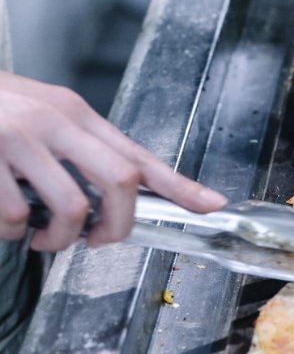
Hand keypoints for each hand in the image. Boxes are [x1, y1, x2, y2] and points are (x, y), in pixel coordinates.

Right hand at [0, 72, 226, 251]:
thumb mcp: (41, 115)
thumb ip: (78, 148)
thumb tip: (124, 189)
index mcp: (74, 111)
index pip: (138, 153)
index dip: (179, 184)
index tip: (211, 205)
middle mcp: (53, 120)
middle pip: (121, 180)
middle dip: (118, 225)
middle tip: (97, 242)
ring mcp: (16, 137)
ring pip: (70, 206)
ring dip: (58, 238)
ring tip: (40, 238)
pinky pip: (10, 216)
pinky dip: (8, 232)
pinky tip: (2, 224)